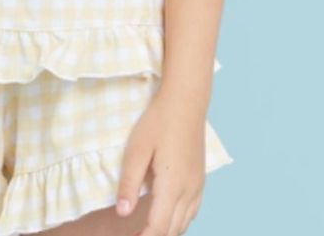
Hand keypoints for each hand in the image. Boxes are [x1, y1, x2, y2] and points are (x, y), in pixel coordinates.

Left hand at [114, 86, 206, 235]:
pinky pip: (192, 211)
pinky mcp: (201, 179)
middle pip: (173, 229)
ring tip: (147, 229)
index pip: (159, 227)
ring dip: (167, 230)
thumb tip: (122, 213)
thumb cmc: (158, 122)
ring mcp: (198, 186)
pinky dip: (179, 221)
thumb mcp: (137, 149)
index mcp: (172, 186)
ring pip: (185, 223)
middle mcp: (189, 191)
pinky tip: (168, 215)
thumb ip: (129, 183)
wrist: (186, 102)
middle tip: (136, 234)